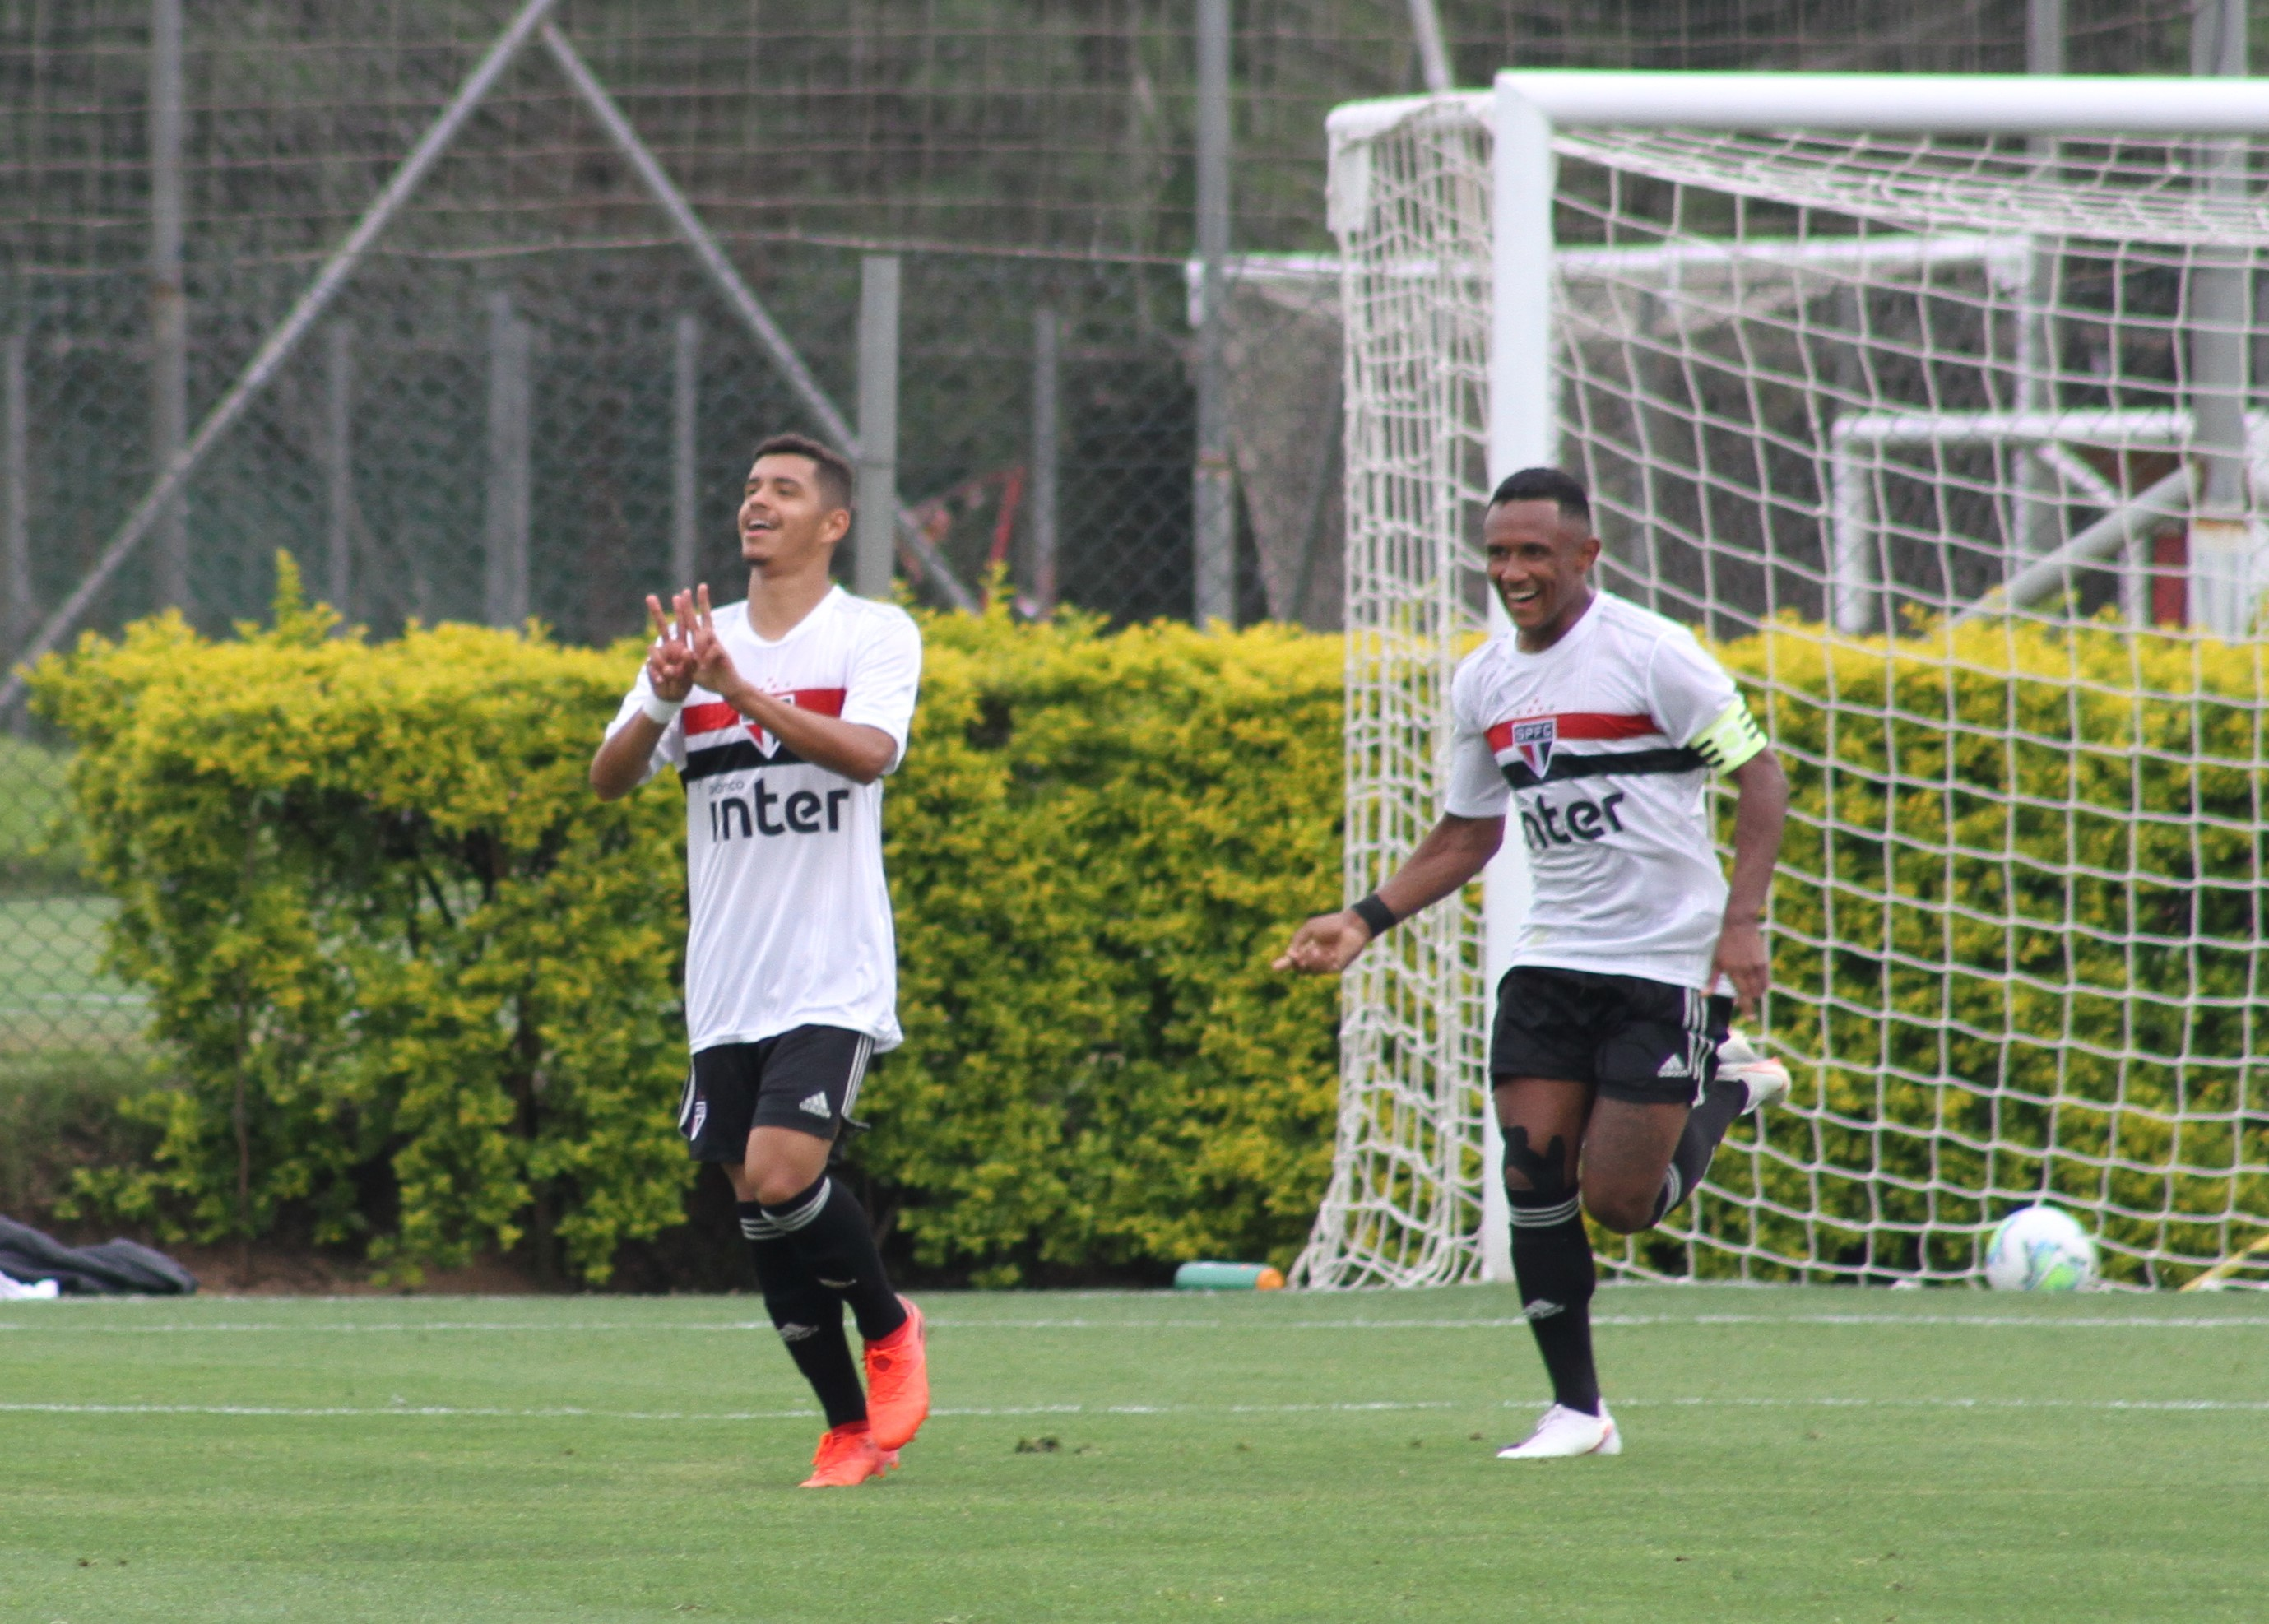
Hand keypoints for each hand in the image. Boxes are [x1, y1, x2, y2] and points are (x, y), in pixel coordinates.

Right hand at [643, 594, 695, 700]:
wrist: (672, 695)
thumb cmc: (685, 681)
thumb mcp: (693, 674)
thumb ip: (691, 663)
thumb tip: (686, 652)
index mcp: (682, 645)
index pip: (683, 625)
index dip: (682, 610)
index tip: (680, 594)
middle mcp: (669, 648)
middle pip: (662, 627)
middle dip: (656, 612)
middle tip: (650, 596)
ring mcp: (659, 656)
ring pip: (653, 650)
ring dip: (660, 661)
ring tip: (669, 673)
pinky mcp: (651, 667)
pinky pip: (653, 668)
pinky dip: (658, 676)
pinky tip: (662, 681)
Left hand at [677, 584, 744, 703]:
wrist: (728, 688)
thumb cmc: (709, 679)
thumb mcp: (693, 671)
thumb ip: (689, 662)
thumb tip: (686, 651)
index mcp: (698, 643)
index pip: (692, 622)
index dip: (687, 608)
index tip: (682, 594)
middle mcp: (707, 641)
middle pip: (702, 618)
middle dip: (698, 603)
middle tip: (696, 587)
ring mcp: (716, 646)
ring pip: (708, 632)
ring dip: (701, 637)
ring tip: (697, 632)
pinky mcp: (722, 654)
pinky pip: (713, 650)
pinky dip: (707, 657)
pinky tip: (705, 666)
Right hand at [1273, 910, 1374, 974]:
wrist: (1351, 926)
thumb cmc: (1331, 924)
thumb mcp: (1309, 928)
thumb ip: (1297, 940)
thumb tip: (1290, 955)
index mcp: (1308, 948)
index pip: (1294, 959)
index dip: (1284, 963)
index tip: (1274, 967)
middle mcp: (1316, 958)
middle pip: (1300, 969)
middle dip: (1296, 964)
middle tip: (1297, 957)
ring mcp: (1326, 964)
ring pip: (1310, 971)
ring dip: (1310, 961)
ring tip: (1317, 950)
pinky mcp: (1336, 968)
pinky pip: (1323, 971)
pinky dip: (1322, 962)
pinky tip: (1330, 953)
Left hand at [1710, 915, 1770, 1018]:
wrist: (1739, 925)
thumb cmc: (1724, 943)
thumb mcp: (1715, 961)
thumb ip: (1711, 980)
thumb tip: (1704, 995)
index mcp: (1733, 971)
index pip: (1742, 994)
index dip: (1747, 1008)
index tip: (1750, 1019)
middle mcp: (1747, 970)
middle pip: (1753, 993)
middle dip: (1751, 1004)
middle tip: (1748, 1010)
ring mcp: (1757, 965)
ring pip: (1761, 987)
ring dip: (1757, 995)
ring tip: (1751, 997)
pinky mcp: (1764, 960)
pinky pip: (1766, 978)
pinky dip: (1763, 985)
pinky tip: (1759, 987)